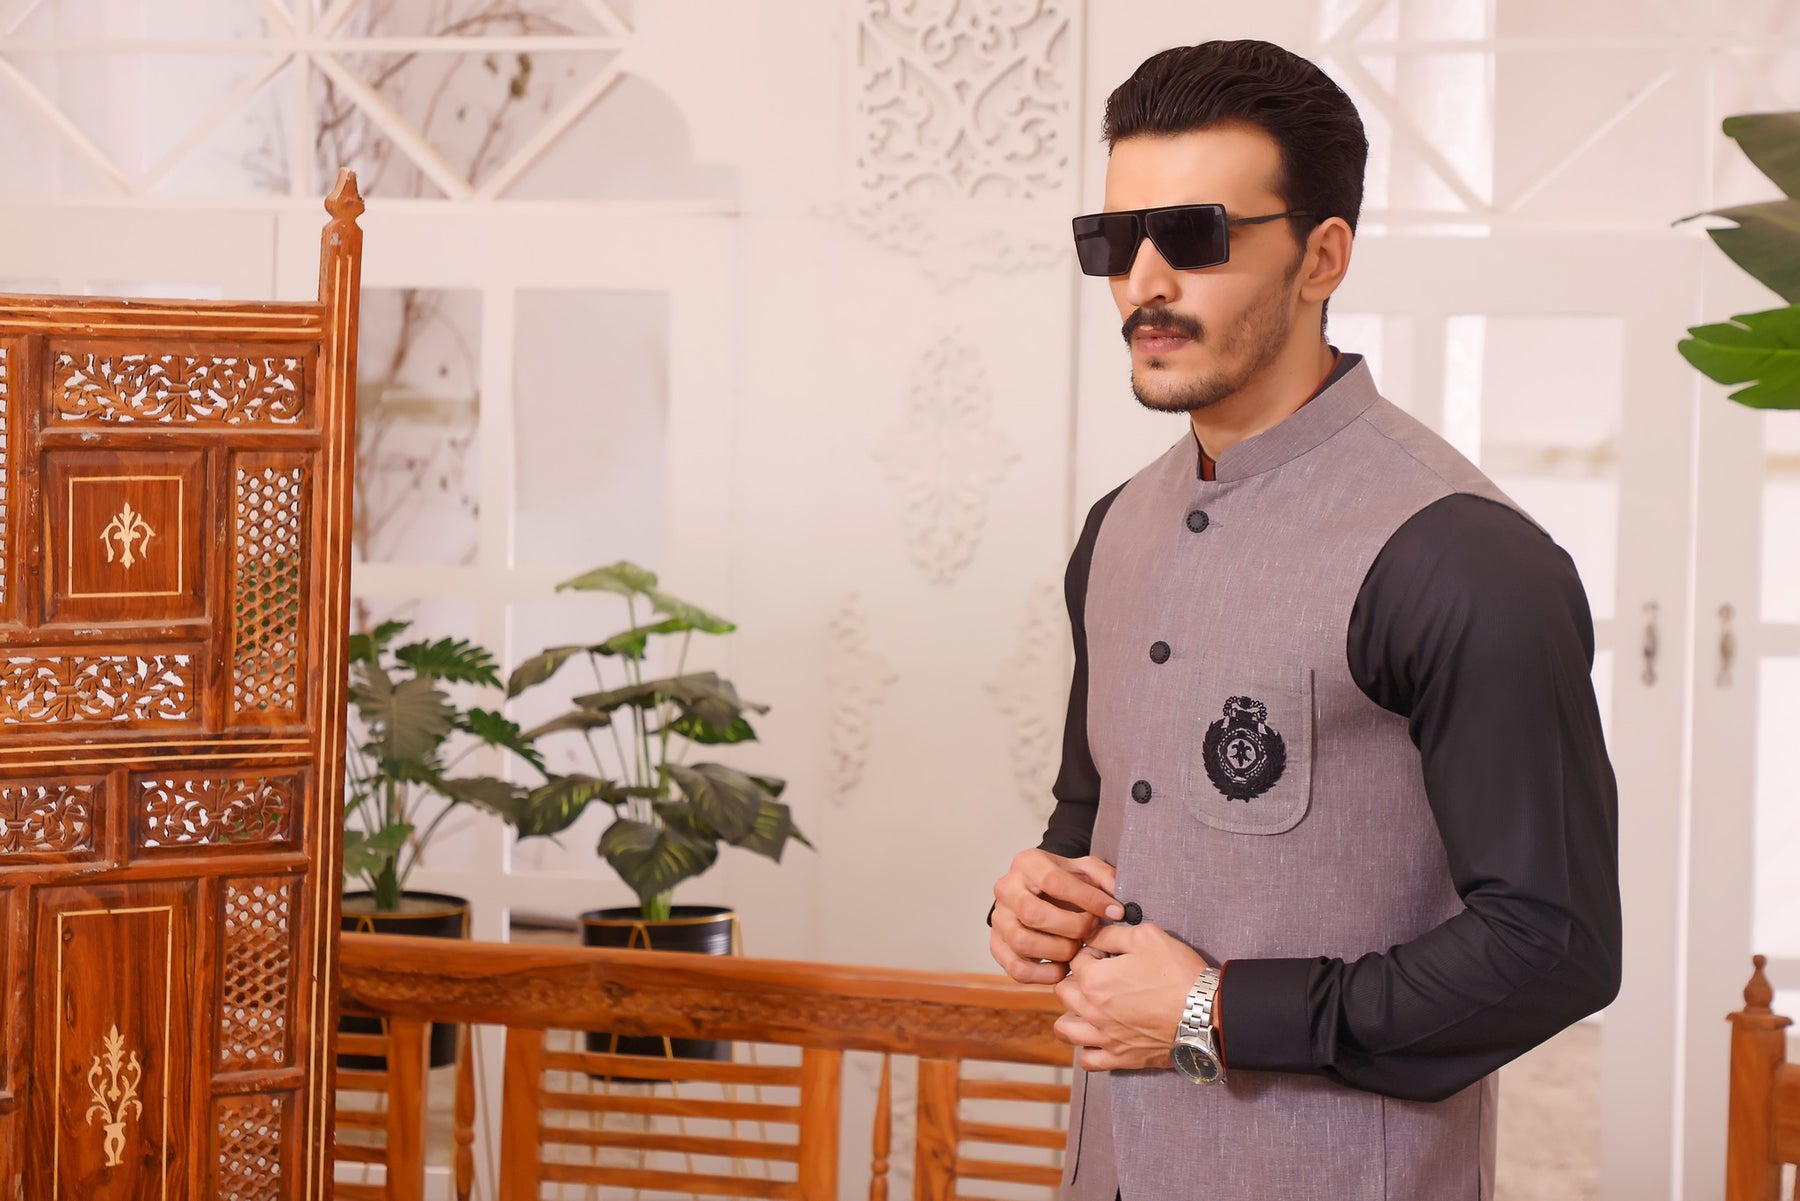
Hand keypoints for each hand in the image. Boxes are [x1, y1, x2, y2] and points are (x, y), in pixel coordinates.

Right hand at [990, 849, 1121, 984]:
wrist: (1039, 892)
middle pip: (1033, 913)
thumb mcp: (1086, 870)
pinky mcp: (998, 947)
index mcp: (1027, 863)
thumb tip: (1117, 904)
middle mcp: (1006, 889)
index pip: (1053, 881)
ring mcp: (999, 920)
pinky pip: (1018, 969)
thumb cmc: (1064, 882)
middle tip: (1092, 930)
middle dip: (1072, 927)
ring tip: (1077, 948)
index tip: (1115, 911)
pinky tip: (1064, 966)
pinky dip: (1046, 974)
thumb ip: (1105, 879)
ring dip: (1059, 950)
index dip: (1088, 898)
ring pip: (1022, 942)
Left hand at [1052, 920, 1206, 1070]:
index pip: (1075, 960)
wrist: (1206, 1014)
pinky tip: (1098, 1035)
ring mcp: (1104, 1037)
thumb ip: (1111, 933)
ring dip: (1071, 1014)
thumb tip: (1092, 934)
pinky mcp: (1120, 1058)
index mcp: (1094, 980)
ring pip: (1065, 1028)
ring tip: (1089, 1005)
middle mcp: (1092, 1012)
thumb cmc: (1178, 974)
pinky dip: (1087, 1048)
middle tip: (1100, 975)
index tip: (1108, 953)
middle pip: (1063, 991)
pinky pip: (1088, 1060)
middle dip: (1076, 979)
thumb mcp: (1146, 936)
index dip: (1091, 951)